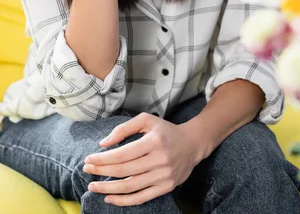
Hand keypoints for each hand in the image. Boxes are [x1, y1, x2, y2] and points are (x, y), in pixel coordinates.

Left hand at [82, 112, 200, 206]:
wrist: (192, 144)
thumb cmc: (165, 130)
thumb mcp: (147, 120)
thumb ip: (124, 128)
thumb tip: (103, 144)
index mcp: (154, 141)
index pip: (122, 154)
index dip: (102, 159)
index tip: (88, 159)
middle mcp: (159, 159)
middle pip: (123, 170)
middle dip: (101, 172)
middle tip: (86, 170)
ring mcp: (163, 176)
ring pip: (130, 186)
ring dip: (107, 189)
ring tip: (93, 186)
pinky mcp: (166, 187)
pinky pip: (141, 198)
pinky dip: (123, 200)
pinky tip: (109, 198)